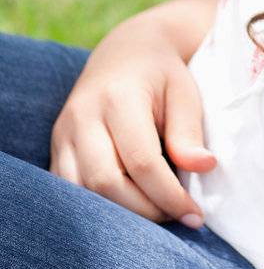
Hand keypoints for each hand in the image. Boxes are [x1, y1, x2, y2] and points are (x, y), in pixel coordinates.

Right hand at [50, 13, 217, 225]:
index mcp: (118, 98)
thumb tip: (204, 167)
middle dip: (145, 210)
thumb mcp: (184, 93)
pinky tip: (128, 209)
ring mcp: (62, 134)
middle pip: (105, 183)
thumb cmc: (162, 76)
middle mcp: (82, 117)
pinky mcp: (55, 149)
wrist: (125, 52)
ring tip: (155, 213)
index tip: (194, 215)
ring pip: (81, 193)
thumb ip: (188, 132)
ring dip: (119, 215)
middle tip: (177, 216)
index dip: (169, 196)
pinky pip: (67, 191)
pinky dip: (96, 209)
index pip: (141, 162)